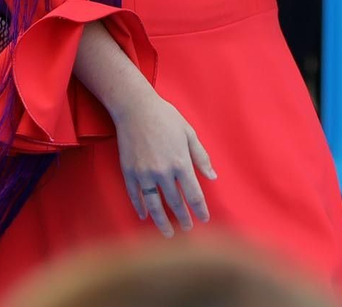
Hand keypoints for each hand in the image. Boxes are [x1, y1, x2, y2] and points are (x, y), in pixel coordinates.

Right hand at [112, 93, 216, 236]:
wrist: (135, 108)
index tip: (204, 220)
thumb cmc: (166, 117)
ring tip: (167, 233)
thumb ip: (201, 157)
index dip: (200, 210)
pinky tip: (144, 216)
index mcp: (180, 163)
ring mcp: (144, 174)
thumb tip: (213, 177)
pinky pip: (135, 195)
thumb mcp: (189, 133)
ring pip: (154, 205)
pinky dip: (140, 207)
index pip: (193, 195)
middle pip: (175, 203)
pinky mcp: (129, 172)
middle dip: (183, 218)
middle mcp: (163, 172)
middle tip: (188, 229)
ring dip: (161, 222)